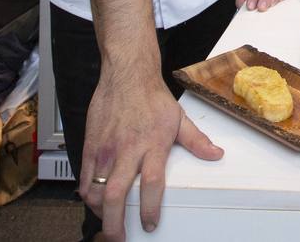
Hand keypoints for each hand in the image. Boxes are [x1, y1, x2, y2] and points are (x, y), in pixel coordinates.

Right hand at [79, 74, 221, 239]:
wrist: (126, 74)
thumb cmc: (151, 96)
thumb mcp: (179, 118)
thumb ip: (196, 140)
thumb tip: (215, 154)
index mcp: (152, 144)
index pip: (151, 183)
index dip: (150, 208)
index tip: (150, 224)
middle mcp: (126, 149)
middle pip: (116, 193)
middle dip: (115, 222)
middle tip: (120, 237)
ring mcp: (105, 148)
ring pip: (95, 190)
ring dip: (100, 212)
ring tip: (107, 222)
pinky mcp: (90, 145)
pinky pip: (84, 177)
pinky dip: (87, 194)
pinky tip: (94, 202)